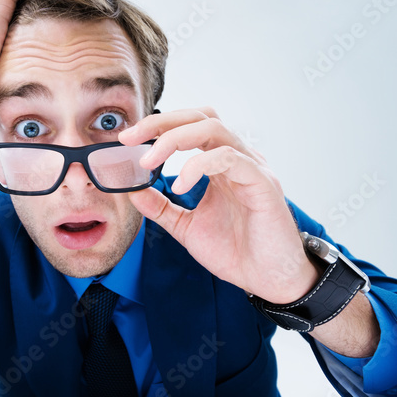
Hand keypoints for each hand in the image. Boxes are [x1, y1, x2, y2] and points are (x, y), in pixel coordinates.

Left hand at [119, 108, 318, 303]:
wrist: (269, 280)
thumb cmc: (237, 252)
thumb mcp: (186, 227)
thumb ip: (160, 207)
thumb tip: (131, 190)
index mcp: (220, 165)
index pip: (190, 127)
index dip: (158, 127)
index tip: (127, 140)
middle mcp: (237, 159)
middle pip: (200, 117)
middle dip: (162, 122)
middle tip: (131, 138)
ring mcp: (251, 168)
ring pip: (214, 129)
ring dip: (175, 138)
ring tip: (149, 161)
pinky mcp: (262, 183)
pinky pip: (229, 158)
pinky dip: (199, 165)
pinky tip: (180, 186)